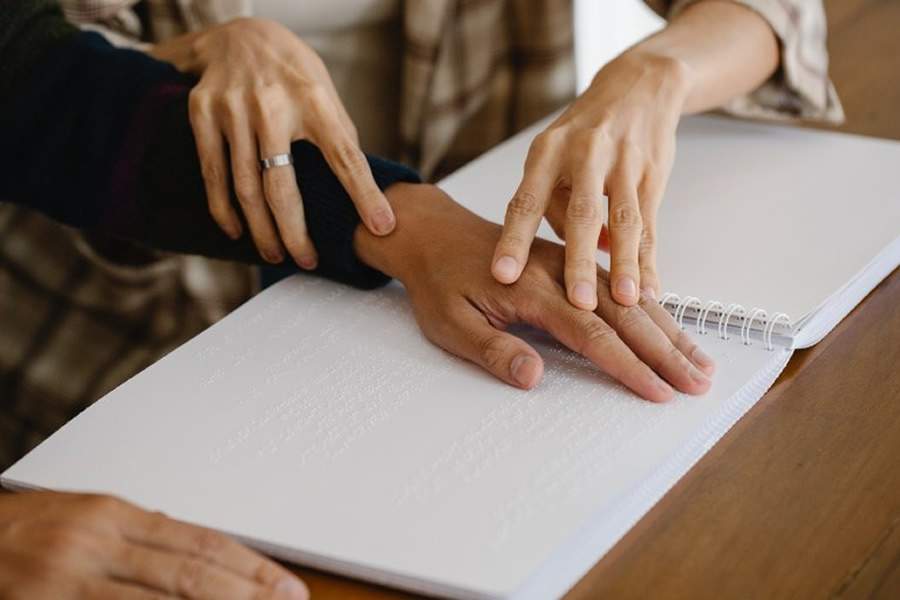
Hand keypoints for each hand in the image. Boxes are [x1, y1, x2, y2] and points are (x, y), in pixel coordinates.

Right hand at [0, 491, 307, 598]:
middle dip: (247, 595)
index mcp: (113, 516)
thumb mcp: (87, 520)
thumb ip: (141, 536)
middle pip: (190, 575)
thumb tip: (201, 555)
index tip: (286, 586)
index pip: (202, 543)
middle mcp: (97, 545)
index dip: (251, 567)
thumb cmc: (22, 531)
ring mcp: (69, 582)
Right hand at [152, 17, 393, 267]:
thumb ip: (339, 136)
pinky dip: (224, 208)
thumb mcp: (325, 92)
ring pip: (245, 188)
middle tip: (307, 261)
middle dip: (295, 233)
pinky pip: (213, 173)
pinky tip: (236, 230)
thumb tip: (363, 189)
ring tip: (275, 254)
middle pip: (283, 187)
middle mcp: (271, 104)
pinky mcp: (203, 112)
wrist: (239, 32)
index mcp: (314, 99)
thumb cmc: (293, 73)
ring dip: (261, 230)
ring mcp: (233, 109)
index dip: (364, 195)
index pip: (345, 156)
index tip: (381, 227)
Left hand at [358, 184, 714, 400]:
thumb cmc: (438, 280)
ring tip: (699, 359)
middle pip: (624, 313)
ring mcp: (569, 261)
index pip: (590, 333)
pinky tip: (671, 324)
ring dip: (667, 329)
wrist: (431, 231)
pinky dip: (650, 304)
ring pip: (628, 297)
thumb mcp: (449, 323)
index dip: (626, 365)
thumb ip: (492, 350)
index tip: (658, 391)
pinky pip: (618, 282)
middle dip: (664, 350)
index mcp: (531, 289)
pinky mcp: (570, 259)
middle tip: (699, 381)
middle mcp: (560, 271)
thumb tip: (534, 378)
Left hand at [491, 50, 691, 309]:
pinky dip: (649, 259)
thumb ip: (555, 207)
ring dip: (625, 264)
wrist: (639, 85)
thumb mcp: (554, 155)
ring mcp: (623, 163)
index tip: (502, 275)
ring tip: (625, 302)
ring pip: (624, 221)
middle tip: (576, 303)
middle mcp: (584, 154)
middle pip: (580, 214)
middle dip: (578, 262)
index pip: (524, 201)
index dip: (513, 240)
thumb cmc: (584, 133)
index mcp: (546, 151)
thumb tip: (576, 258)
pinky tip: (648, 289)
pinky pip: (651, 224)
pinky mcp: (654, 173)